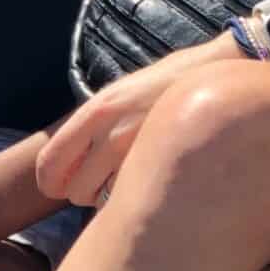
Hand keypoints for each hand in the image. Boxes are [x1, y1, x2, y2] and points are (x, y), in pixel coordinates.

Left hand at [34, 36, 241, 207]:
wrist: (220, 71)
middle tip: (102, 181)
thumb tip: (75, 153)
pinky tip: (148, 182)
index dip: (49, 182)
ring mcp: (138, 148)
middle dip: (83, 192)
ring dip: (108, 197)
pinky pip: (131, 197)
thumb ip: (97, 122)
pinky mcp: (161, 163)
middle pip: (74, 190)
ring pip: (101, 199)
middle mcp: (112, 129)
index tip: (58, 187)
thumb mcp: (125, 92)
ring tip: (128, 179)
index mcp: (98, 109)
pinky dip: (133, 198)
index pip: (51, 161)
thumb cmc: (171, 82)